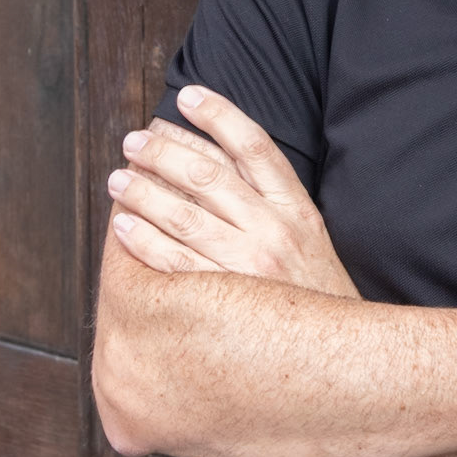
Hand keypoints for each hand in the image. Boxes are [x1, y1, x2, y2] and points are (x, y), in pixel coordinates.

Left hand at [107, 87, 359, 296]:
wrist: (338, 359)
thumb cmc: (313, 294)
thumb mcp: (309, 237)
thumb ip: (272, 199)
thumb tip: (220, 157)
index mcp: (297, 209)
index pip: (255, 146)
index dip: (219, 115)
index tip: (187, 96)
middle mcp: (274, 232)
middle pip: (208, 175)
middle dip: (164, 151)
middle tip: (134, 141)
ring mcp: (248, 267)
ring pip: (183, 215)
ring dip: (143, 191)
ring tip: (118, 178)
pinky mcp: (225, 303)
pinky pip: (172, 263)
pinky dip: (142, 240)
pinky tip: (122, 225)